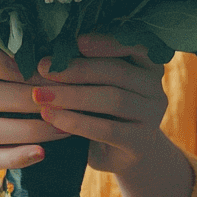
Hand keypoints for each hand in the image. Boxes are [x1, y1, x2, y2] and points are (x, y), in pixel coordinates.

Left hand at [32, 34, 171, 176]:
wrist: (122, 155)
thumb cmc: (103, 110)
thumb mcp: (99, 84)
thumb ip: (86, 64)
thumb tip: (50, 49)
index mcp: (148, 64)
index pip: (134, 44)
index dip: (106, 42)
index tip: (75, 41)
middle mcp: (155, 88)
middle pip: (118, 72)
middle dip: (78, 69)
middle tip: (43, 68)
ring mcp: (152, 116)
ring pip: (113, 100)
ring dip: (72, 96)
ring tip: (40, 95)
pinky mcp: (141, 143)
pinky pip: (108, 130)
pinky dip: (77, 122)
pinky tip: (51, 117)